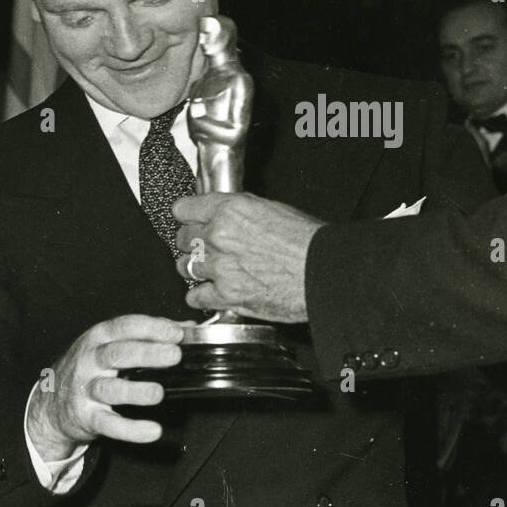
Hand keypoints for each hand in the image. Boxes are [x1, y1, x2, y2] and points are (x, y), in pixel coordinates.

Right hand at [27, 315, 184, 461]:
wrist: (51, 402)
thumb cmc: (91, 367)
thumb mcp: (112, 343)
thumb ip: (150, 334)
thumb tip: (189, 328)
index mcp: (99, 337)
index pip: (124, 326)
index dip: (151, 328)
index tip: (177, 333)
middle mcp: (90, 360)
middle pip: (117, 354)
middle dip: (147, 353)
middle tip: (174, 356)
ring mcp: (86, 389)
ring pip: (110, 389)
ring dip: (136, 391)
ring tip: (158, 394)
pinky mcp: (86, 417)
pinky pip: (109, 424)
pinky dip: (131, 429)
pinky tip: (152, 431)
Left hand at [173, 193, 322, 323]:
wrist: (324, 272)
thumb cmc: (307, 241)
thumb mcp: (271, 209)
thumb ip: (238, 212)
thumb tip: (223, 214)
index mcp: (230, 210)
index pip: (183, 209)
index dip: (187, 216)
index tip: (191, 221)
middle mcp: (219, 236)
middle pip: (182, 239)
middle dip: (192, 244)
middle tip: (208, 248)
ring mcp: (220, 268)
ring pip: (185, 267)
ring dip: (197, 270)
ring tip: (214, 271)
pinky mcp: (226, 296)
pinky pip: (195, 297)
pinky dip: (202, 297)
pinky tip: (214, 292)